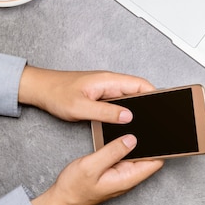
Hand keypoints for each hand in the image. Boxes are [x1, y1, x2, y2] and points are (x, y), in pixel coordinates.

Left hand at [18, 66, 155, 122]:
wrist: (40, 89)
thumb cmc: (56, 93)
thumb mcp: (81, 108)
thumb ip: (106, 112)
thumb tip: (128, 117)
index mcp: (108, 80)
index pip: (140, 84)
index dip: (155, 94)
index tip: (164, 106)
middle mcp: (109, 83)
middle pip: (138, 92)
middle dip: (149, 104)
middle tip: (157, 120)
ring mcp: (105, 90)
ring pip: (129, 99)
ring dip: (137, 109)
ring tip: (144, 124)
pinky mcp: (100, 97)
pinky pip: (118, 104)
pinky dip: (124, 112)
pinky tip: (125, 124)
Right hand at [31, 134, 162, 204]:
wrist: (61, 200)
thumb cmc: (74, 188)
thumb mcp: (92, 166)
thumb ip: (112, 152)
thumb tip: (132, 139)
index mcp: (127, 178)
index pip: (155, 162)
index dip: (162, 147)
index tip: (164, 131)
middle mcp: (128, 177)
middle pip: (148, 157)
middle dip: (152, 141)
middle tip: (153, 120)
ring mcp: (121, 174)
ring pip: (136, 156)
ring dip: (138, 142)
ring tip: (141, 123)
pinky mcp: (113, 171)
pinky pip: (125, 157)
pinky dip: (126, 146)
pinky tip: (123, 134)